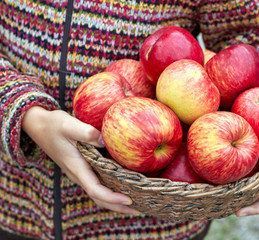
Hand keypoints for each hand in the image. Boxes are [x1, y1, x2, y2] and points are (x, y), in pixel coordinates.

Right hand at [22, 106, 139, 214]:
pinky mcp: (82, 168)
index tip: (129, 199)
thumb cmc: (54, 125)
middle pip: (99, 198)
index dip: (112, 197)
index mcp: (76, 167)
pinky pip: (97, 184)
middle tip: (139, 209)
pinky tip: (122, 186)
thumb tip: (104, 140)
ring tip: (135, 203)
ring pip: (98, 193)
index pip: (95, 189)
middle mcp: (78, 174)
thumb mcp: (69, 124)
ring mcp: (80, 172)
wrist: (38, 125)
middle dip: (117, 206)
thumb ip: (86, 132)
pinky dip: (110, 190)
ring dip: (114, 201)